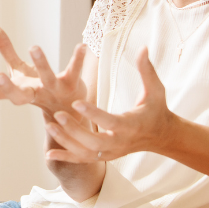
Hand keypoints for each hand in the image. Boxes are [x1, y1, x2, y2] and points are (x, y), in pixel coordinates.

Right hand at [0, 26, 86, 119]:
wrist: (70, 111)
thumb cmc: (40, 88)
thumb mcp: (20, 70)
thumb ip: (6, 50)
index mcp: (18, 91)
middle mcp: (34, 94)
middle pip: (17, 96)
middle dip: (7, 86)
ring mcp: (53, 91)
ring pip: (47, 79)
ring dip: (40, 64)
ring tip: (34, 47)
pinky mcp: (72, 85)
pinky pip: (74, 71)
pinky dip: (77, 59)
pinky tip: (81, 45)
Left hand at [46, 49, 176, 162]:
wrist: (160, 136)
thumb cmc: (156, 109)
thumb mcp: (155, 90)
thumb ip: (146, 70)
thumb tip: (143, 47)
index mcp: (131, 125)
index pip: (110, 121)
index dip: (92, 114)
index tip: (75, 102)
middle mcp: (120, 142)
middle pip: (94, 141)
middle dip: (74, 130)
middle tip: (57, 114)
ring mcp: (111, 152)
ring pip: (85, 152)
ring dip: (66, 140)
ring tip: (49, 125)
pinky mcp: (105, 157)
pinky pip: (83, 160)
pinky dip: (66, 157)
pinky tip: (48, 153)